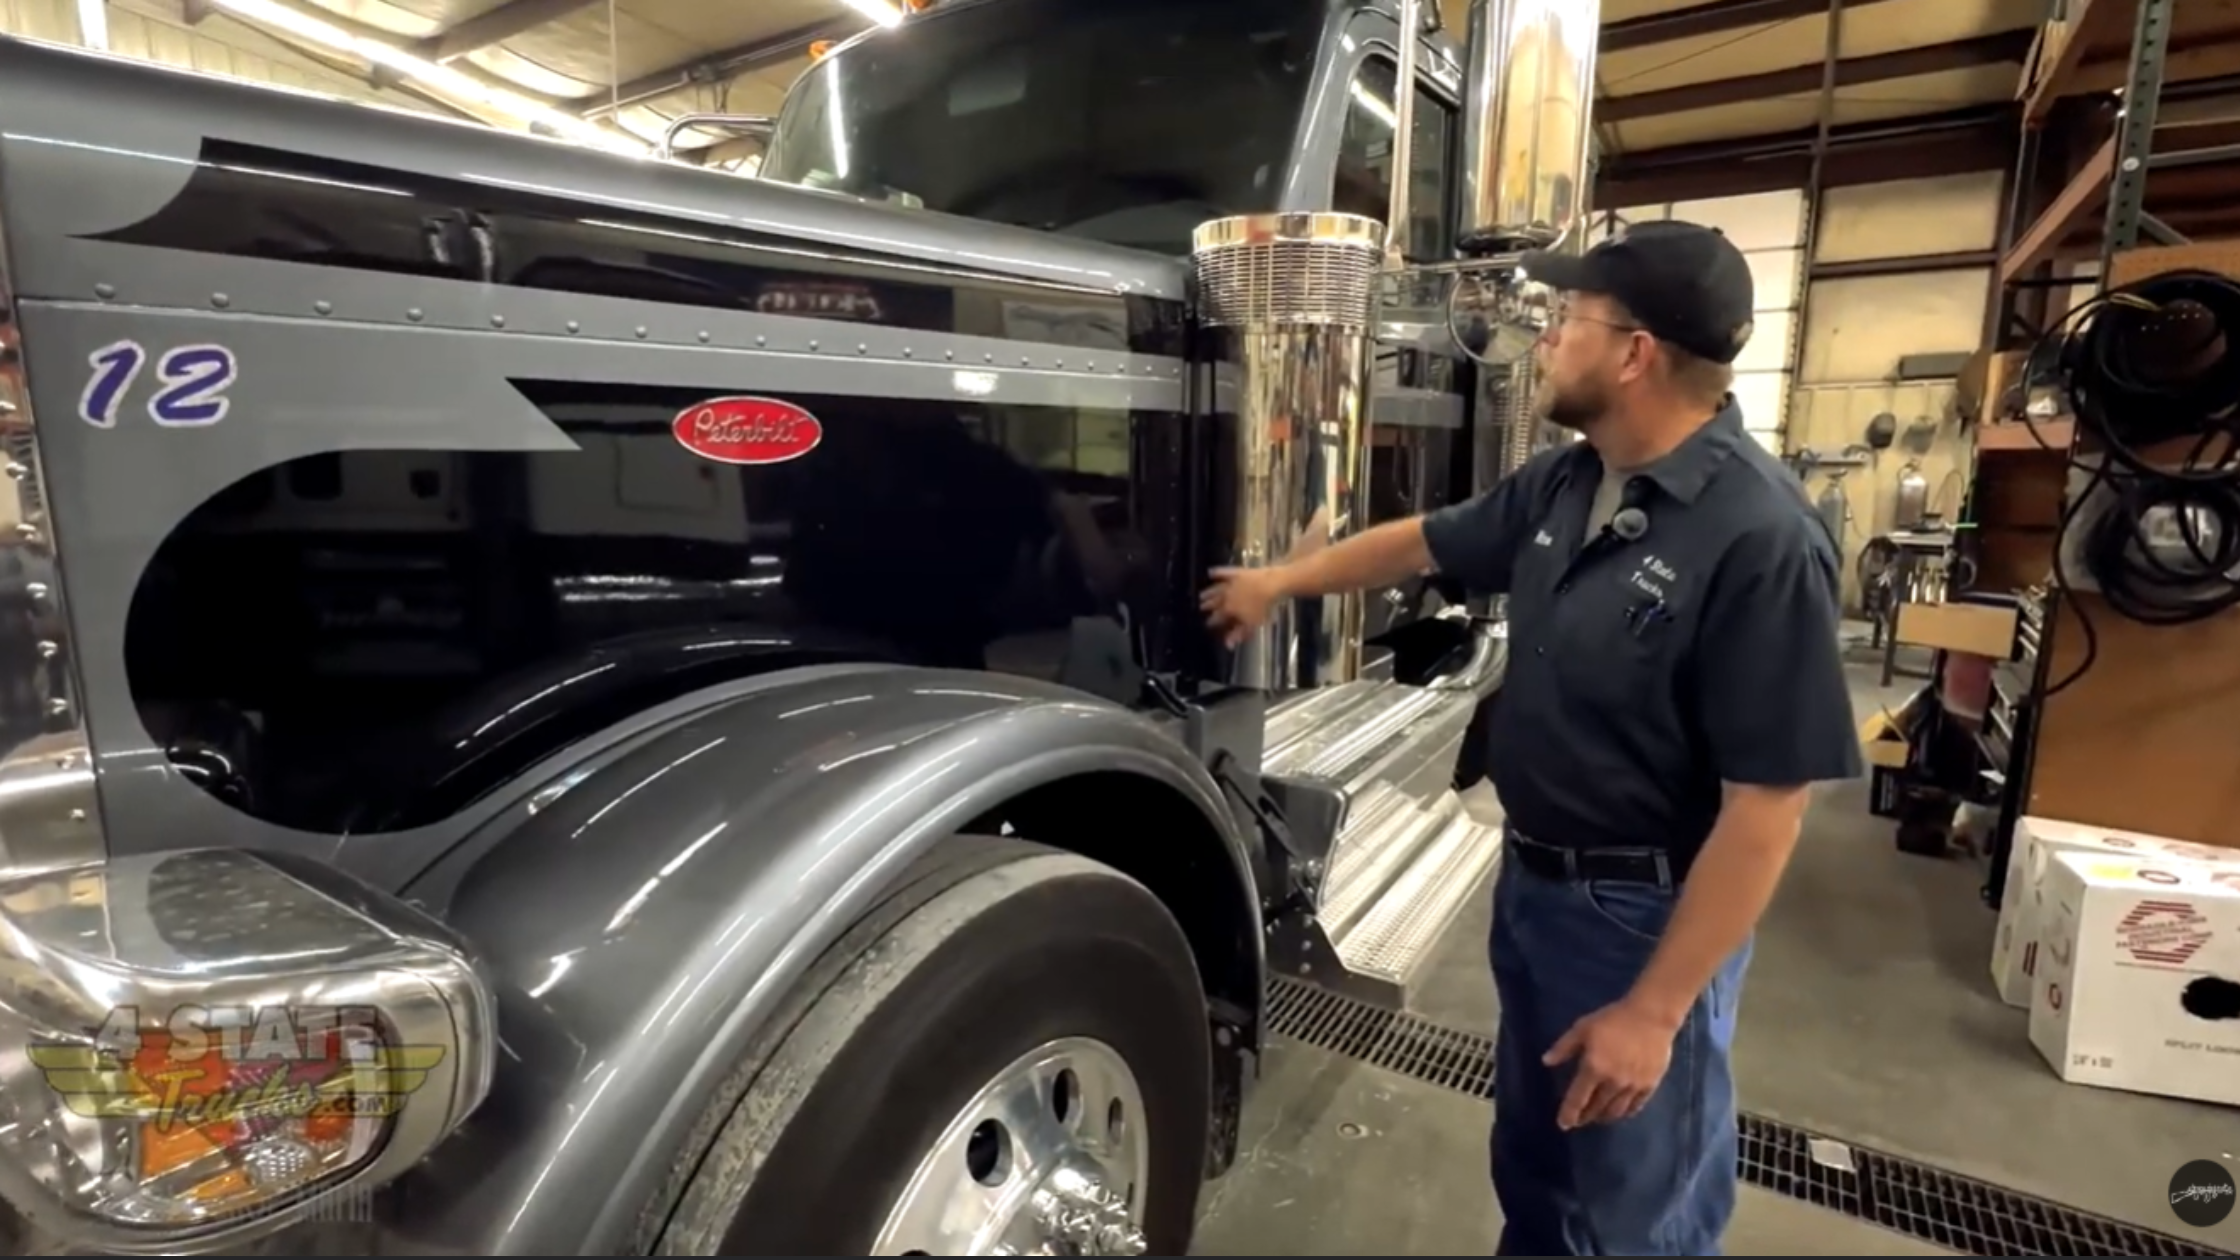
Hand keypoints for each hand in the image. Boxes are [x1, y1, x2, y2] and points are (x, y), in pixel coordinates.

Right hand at [1200, 566, 1287, 646]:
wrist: (1271, 585)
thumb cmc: (1263, 607)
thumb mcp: (1252, 624)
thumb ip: (1238, 634)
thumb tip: (1228, 645)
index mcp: (1229, 610)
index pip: (1217, 618)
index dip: (1212, 622)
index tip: (1207, 624)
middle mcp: (1226, 596)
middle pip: (1214, 603)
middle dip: (1207, 606)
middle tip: (1200, 608)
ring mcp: (1230, 584)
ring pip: (1215, 589)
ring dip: (1208, 592)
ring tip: (1201, 595)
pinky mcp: (1236, 572)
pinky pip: (1223, 572)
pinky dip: (1216, 573)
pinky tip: (1210, 572)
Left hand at [1542, 999, 1680, 1129]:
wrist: (1652, 1016)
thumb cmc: (1614, 1019)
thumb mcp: (1583, 1028)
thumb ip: (1564, 1047)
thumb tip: (1546, 1062)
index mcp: (1593, 1069)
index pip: (1577, 1099)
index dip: (1568, 1114)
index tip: (1563, 1124)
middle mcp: (1612, 1083)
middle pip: (1596, 1109)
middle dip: (1585, 1117)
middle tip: (1579, 1120)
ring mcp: (1632, 1087)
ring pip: (1615, 1112)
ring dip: (1603, 1117)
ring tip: (1597, 1117)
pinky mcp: (1649, 1086)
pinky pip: (1635, 1107)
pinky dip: (1625, 1113)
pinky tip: (1620, 1111)